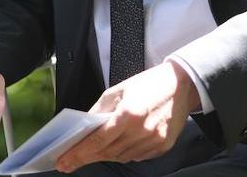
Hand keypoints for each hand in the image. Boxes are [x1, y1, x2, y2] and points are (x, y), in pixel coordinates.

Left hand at [56, 59, 199, 172]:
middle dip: (87, 157)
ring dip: (106, 154)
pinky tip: (121, 143)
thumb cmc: (151, 84)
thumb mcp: (119, 90)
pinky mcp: (162, 146)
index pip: (97, 141)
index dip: (77, 154)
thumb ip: (99, 110)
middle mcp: (141, 131)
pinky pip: (136, 156)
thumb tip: (84, 128)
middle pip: (106, 152)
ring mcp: (153, 141)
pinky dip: (125, 152)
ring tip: (97, 149)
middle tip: (70, 161)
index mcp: (129, 114)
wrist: (183, 84)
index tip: (63, 162)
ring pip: (120, 157)